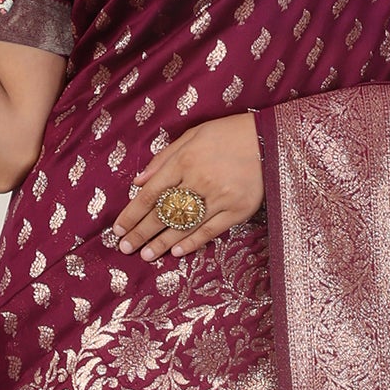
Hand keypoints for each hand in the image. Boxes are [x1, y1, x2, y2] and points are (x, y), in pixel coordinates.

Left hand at [110, 113, 262, 261]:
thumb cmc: (228, 134)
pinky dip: (191, 243)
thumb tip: (137, 182)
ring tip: (146, 256)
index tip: (119, 228)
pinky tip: (176, 252)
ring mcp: (220, 198)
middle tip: (126, 248)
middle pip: (163, 213)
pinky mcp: (238, 210)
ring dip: (162, 243)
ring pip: (184, 226)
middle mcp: (199, 181)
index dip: (132, 213)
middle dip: (141, 232)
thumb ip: (164, 158)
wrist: (270, 139)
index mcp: (185, 161)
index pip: (150, 193)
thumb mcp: (192, 135)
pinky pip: (210, 231)